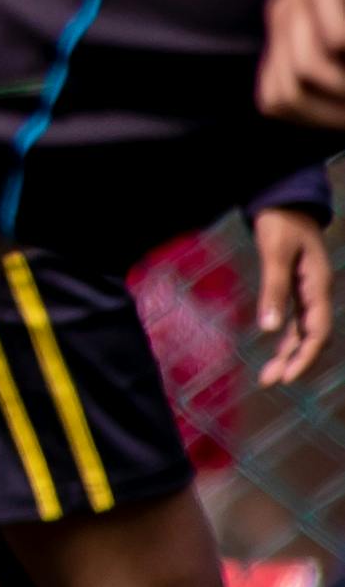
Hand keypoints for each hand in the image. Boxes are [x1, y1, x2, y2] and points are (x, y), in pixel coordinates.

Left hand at [258, 207, 331, 387]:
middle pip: (311, 336)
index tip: (288, 377)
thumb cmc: (281, 225)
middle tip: (270, 382)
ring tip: (269, 376)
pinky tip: (275, 350)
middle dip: (293, 361)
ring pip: (303, 331)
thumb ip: (274, 289)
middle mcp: (316, 293)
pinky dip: (286, 336)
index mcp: (317, 287)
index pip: (317, 332)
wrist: (286, 204)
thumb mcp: (275, 255)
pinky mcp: (297, 288)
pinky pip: (296, 320)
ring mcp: (309, 292)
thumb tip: (268, 329)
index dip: (304, 357)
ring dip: (288, 353)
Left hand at [271, 0, 344, 129]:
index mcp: (285, 30)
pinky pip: (336, 35)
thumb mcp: (340, 16)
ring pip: (311, 69)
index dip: (313, 121)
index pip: (275, 102)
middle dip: (333, 115)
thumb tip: (338, 101)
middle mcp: (284, 16)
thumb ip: (335, 53)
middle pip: (285, 95)